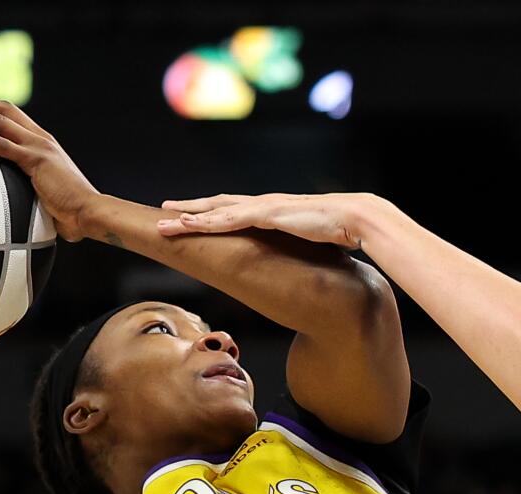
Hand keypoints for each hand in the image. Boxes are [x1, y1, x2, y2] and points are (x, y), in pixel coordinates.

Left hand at [0, 97, 99, 240]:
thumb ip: (29, 188)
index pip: (12, 114)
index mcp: (43, 142)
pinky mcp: (36, 159)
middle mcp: (41, 138)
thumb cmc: (71, 211)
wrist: (90, 213)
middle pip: (2, 108)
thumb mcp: (46, 192)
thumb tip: (11, 204)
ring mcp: (39, 146)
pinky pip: (0, 146)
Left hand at [155, 191, 385, 249]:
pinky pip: (229, 219)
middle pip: (219, 204)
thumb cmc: (341, 230)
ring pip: (217, 210)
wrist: (356, 218)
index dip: (213, 211)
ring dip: (189, 215)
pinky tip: (188, 224)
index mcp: (275, 210)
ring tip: (164, 219)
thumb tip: (302, 261)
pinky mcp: (267, 215)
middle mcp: (265, 204)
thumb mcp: (314, 241)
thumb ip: (301, 245)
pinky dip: (206, 221)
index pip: (237, 208)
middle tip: (165, 209)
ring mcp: (264, 207)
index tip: (193, 214)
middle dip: (191, 207)